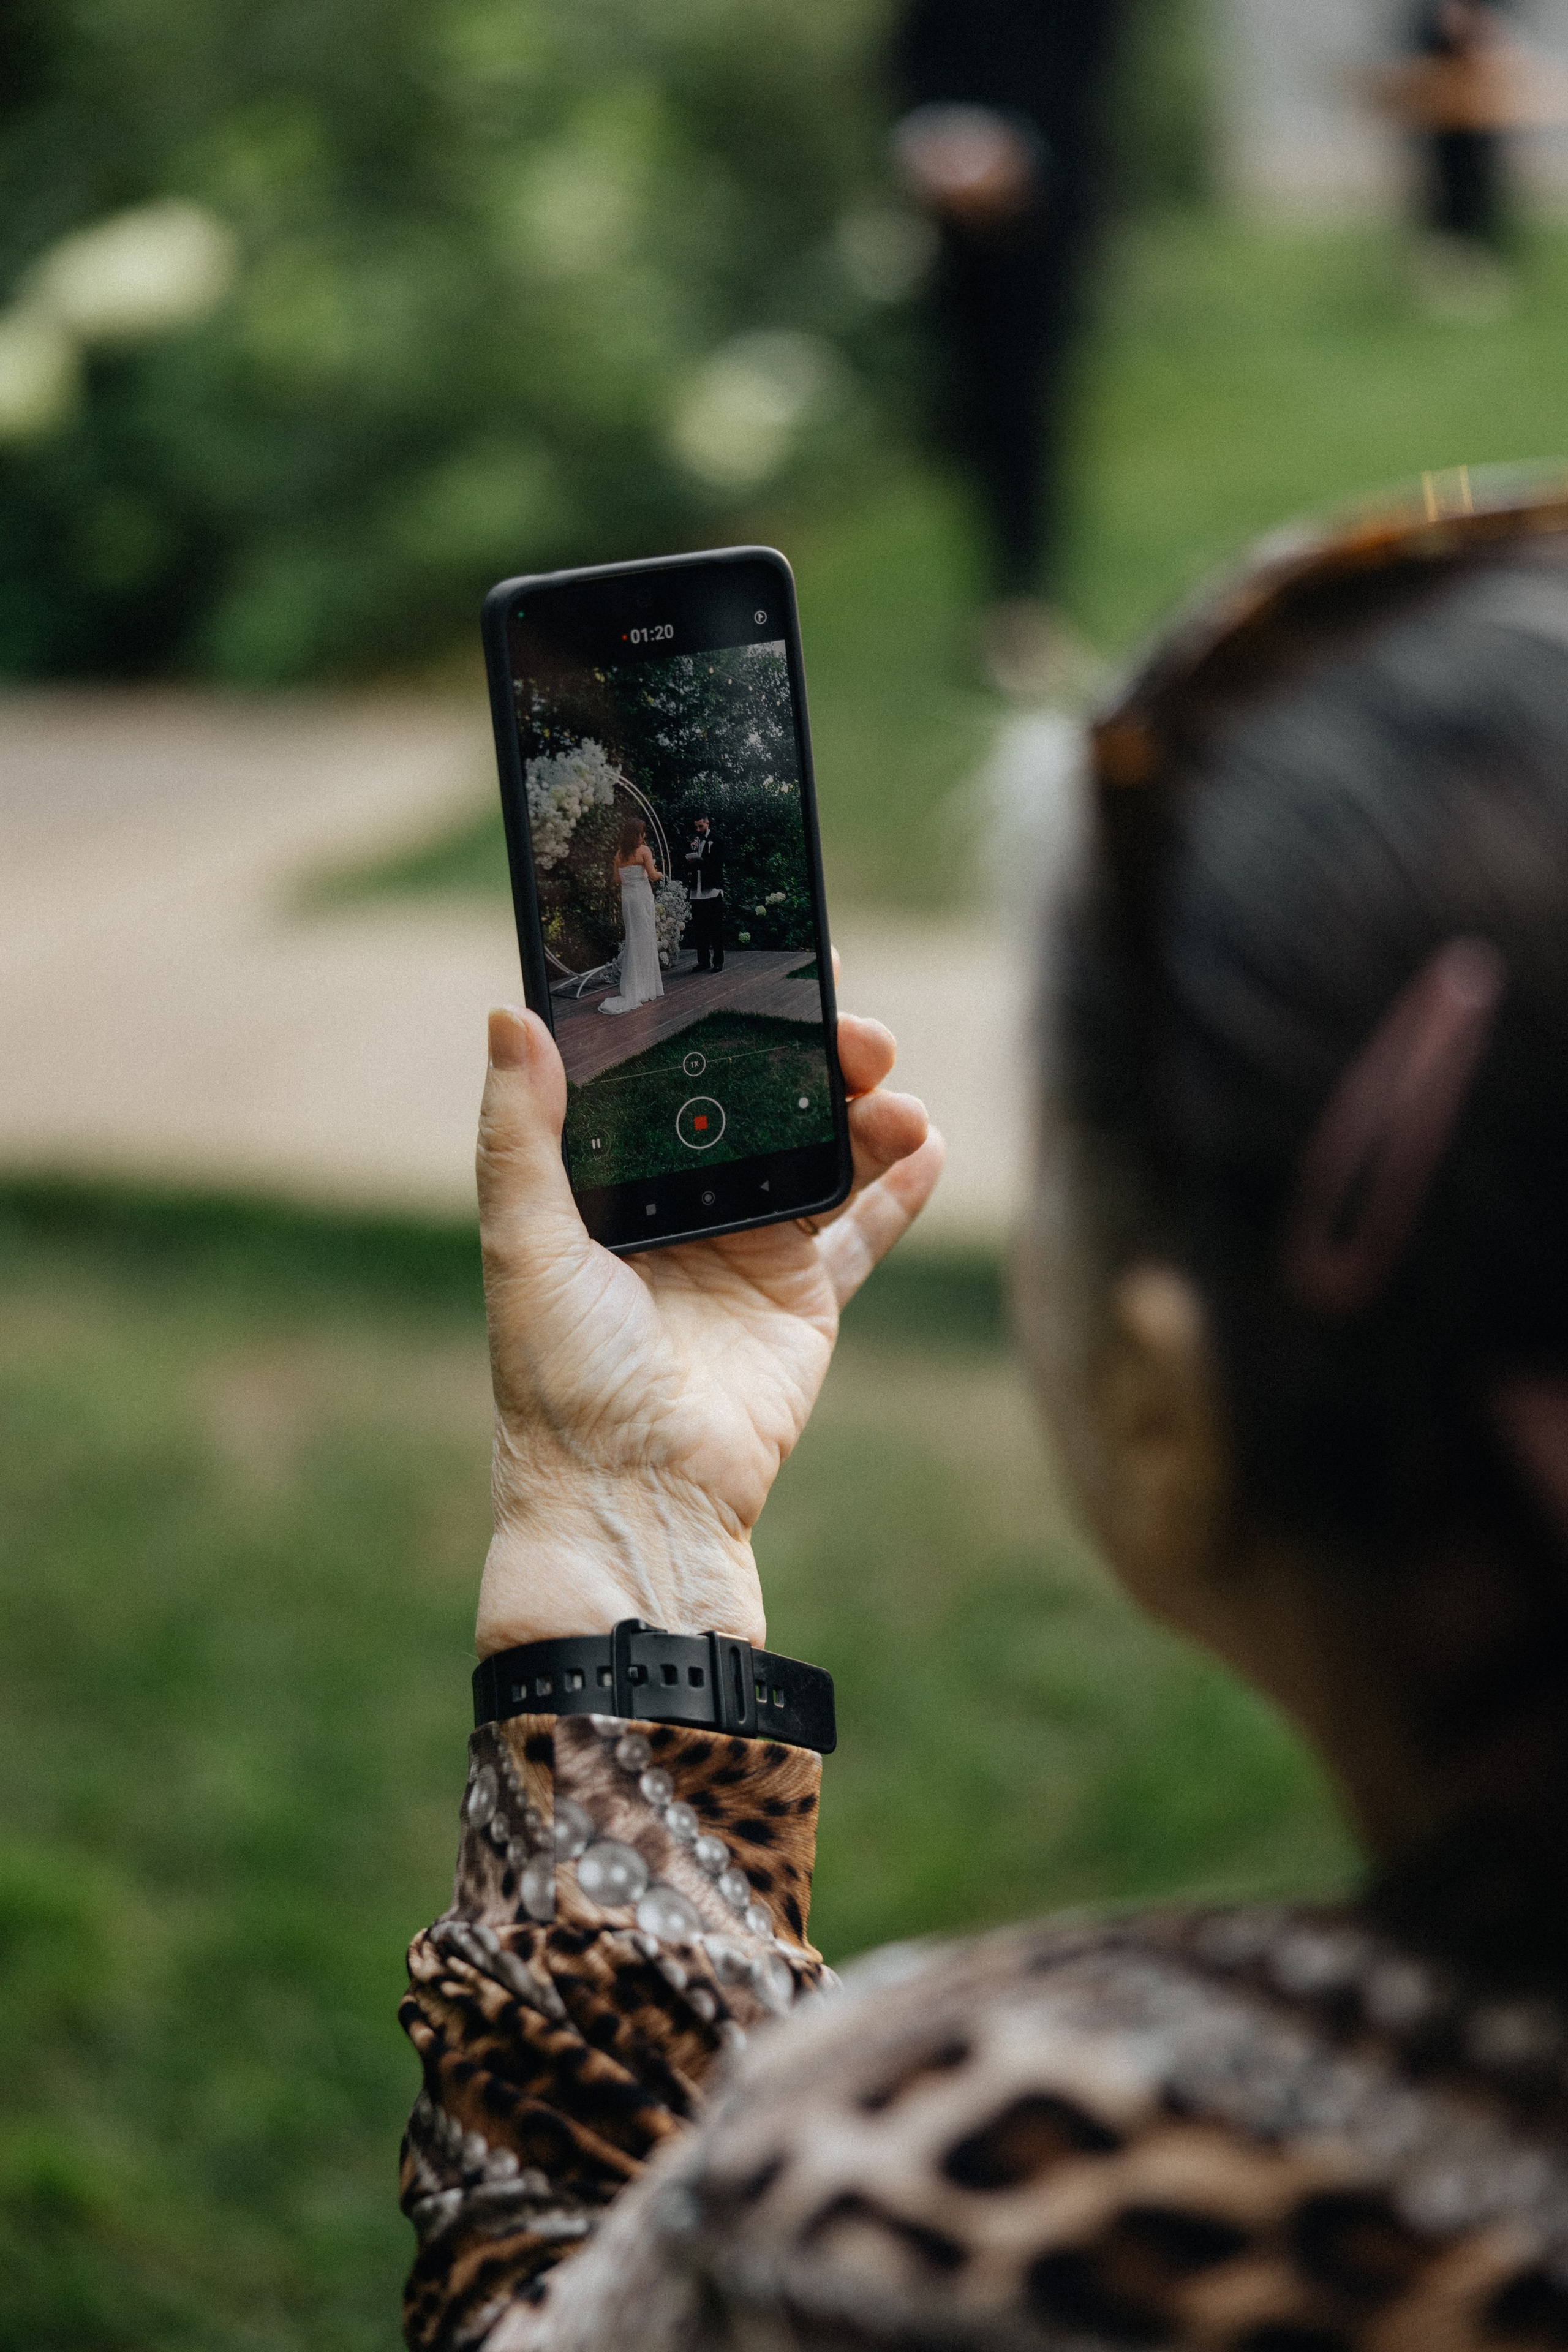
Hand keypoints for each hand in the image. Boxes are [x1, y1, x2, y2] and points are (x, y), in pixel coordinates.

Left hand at [473, 971, 942, 1655]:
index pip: (675, 1075)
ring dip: (867, 1111)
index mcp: (616, 1182)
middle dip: (814, 1056)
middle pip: (765, 1104)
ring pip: (825, 1154)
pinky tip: (928, 1142)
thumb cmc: (560, 1377)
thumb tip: (510, 1013)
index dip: (719, 1018)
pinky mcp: (804, 1298)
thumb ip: (519, 1131)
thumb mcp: (523, 1241)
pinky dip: (902, 1187)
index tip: (763, 962)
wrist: (632, 1494)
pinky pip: (865, 1230)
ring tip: (896, 1094)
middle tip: (855, 1028)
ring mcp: (751, 1248)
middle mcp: (686, 1206)